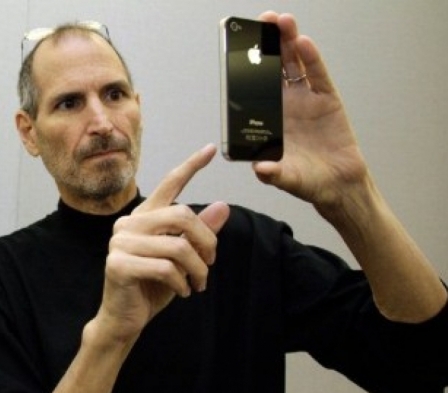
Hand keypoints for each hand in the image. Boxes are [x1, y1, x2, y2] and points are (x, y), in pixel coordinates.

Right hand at [94, 144, 229, 345]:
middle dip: (206, 242)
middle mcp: (128, 224)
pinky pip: (165, 268)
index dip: (190, 166)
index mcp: (143, 217)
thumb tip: (223, 206)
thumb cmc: (151, 287)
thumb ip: (199, 233)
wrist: (125, 320)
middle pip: (181, 215)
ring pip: (177, 246)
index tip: (210, 149)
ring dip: (197, 269)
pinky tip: (182, 291)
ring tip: (198, 284)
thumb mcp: (182, 259)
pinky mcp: (118, 265)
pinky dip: (182, 283)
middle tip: (211, 264)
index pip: (168, 185)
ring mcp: (120, 243)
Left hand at [254, 12, 369, 214]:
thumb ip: (274, 173)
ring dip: (287, 43)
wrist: (338, 187)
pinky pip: (318, 76)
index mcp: (269, 120)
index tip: (238, 49)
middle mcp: (285, 106)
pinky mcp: (328, 101)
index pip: (254, 89)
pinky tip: (303, 43)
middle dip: (267, 45)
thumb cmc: (307, 182)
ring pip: (295, 66)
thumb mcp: (286, 179)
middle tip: (260, 22)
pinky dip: (312, 59)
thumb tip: (261, 169)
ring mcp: (306, 101)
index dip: (248, 69)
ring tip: (280, 21)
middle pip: (274, 69)